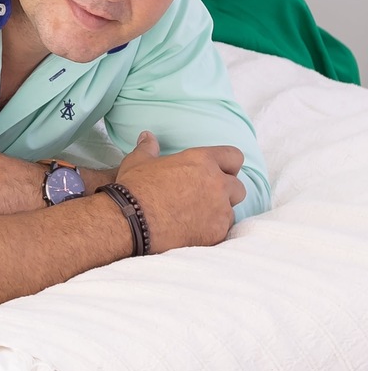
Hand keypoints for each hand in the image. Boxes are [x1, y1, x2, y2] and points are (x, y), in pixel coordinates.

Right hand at [114, 130, 244, 251]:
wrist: (131, 221)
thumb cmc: (136, 187)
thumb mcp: (139, 161)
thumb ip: (148, 147)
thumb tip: (147, 137)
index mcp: (202, 161)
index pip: (234, 157)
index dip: (228, 164)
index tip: (218, 171)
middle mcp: (217, 184)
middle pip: (238, 187)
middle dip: (226, 192)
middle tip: (206, 197)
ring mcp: (219, 210)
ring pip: (231, 211)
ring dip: (219, 213)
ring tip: (197, 217)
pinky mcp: (216, 233)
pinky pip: (222, 231)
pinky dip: (211, 231)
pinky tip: (193, 230)